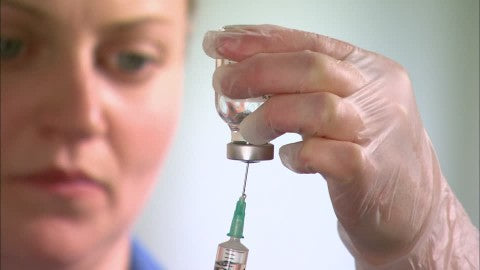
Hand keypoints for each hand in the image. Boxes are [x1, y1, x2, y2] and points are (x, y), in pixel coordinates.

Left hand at [203, 24, 477, 268]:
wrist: (416, 210)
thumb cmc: (373, 155)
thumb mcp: (348, 108)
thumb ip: (307, 90)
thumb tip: (247, 75)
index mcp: (370, 70)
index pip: (309, 44)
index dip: (260, 40)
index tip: (221, 42)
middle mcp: (377, 94)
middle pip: (311, 68)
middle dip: (256, 71)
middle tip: (223, 83)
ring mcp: (375, 132)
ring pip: (317, 107)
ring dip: (270, 116)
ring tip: (250, 129)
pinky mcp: (367, 172)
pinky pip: (321, 155)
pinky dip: (293, 154)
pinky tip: (287, 157)